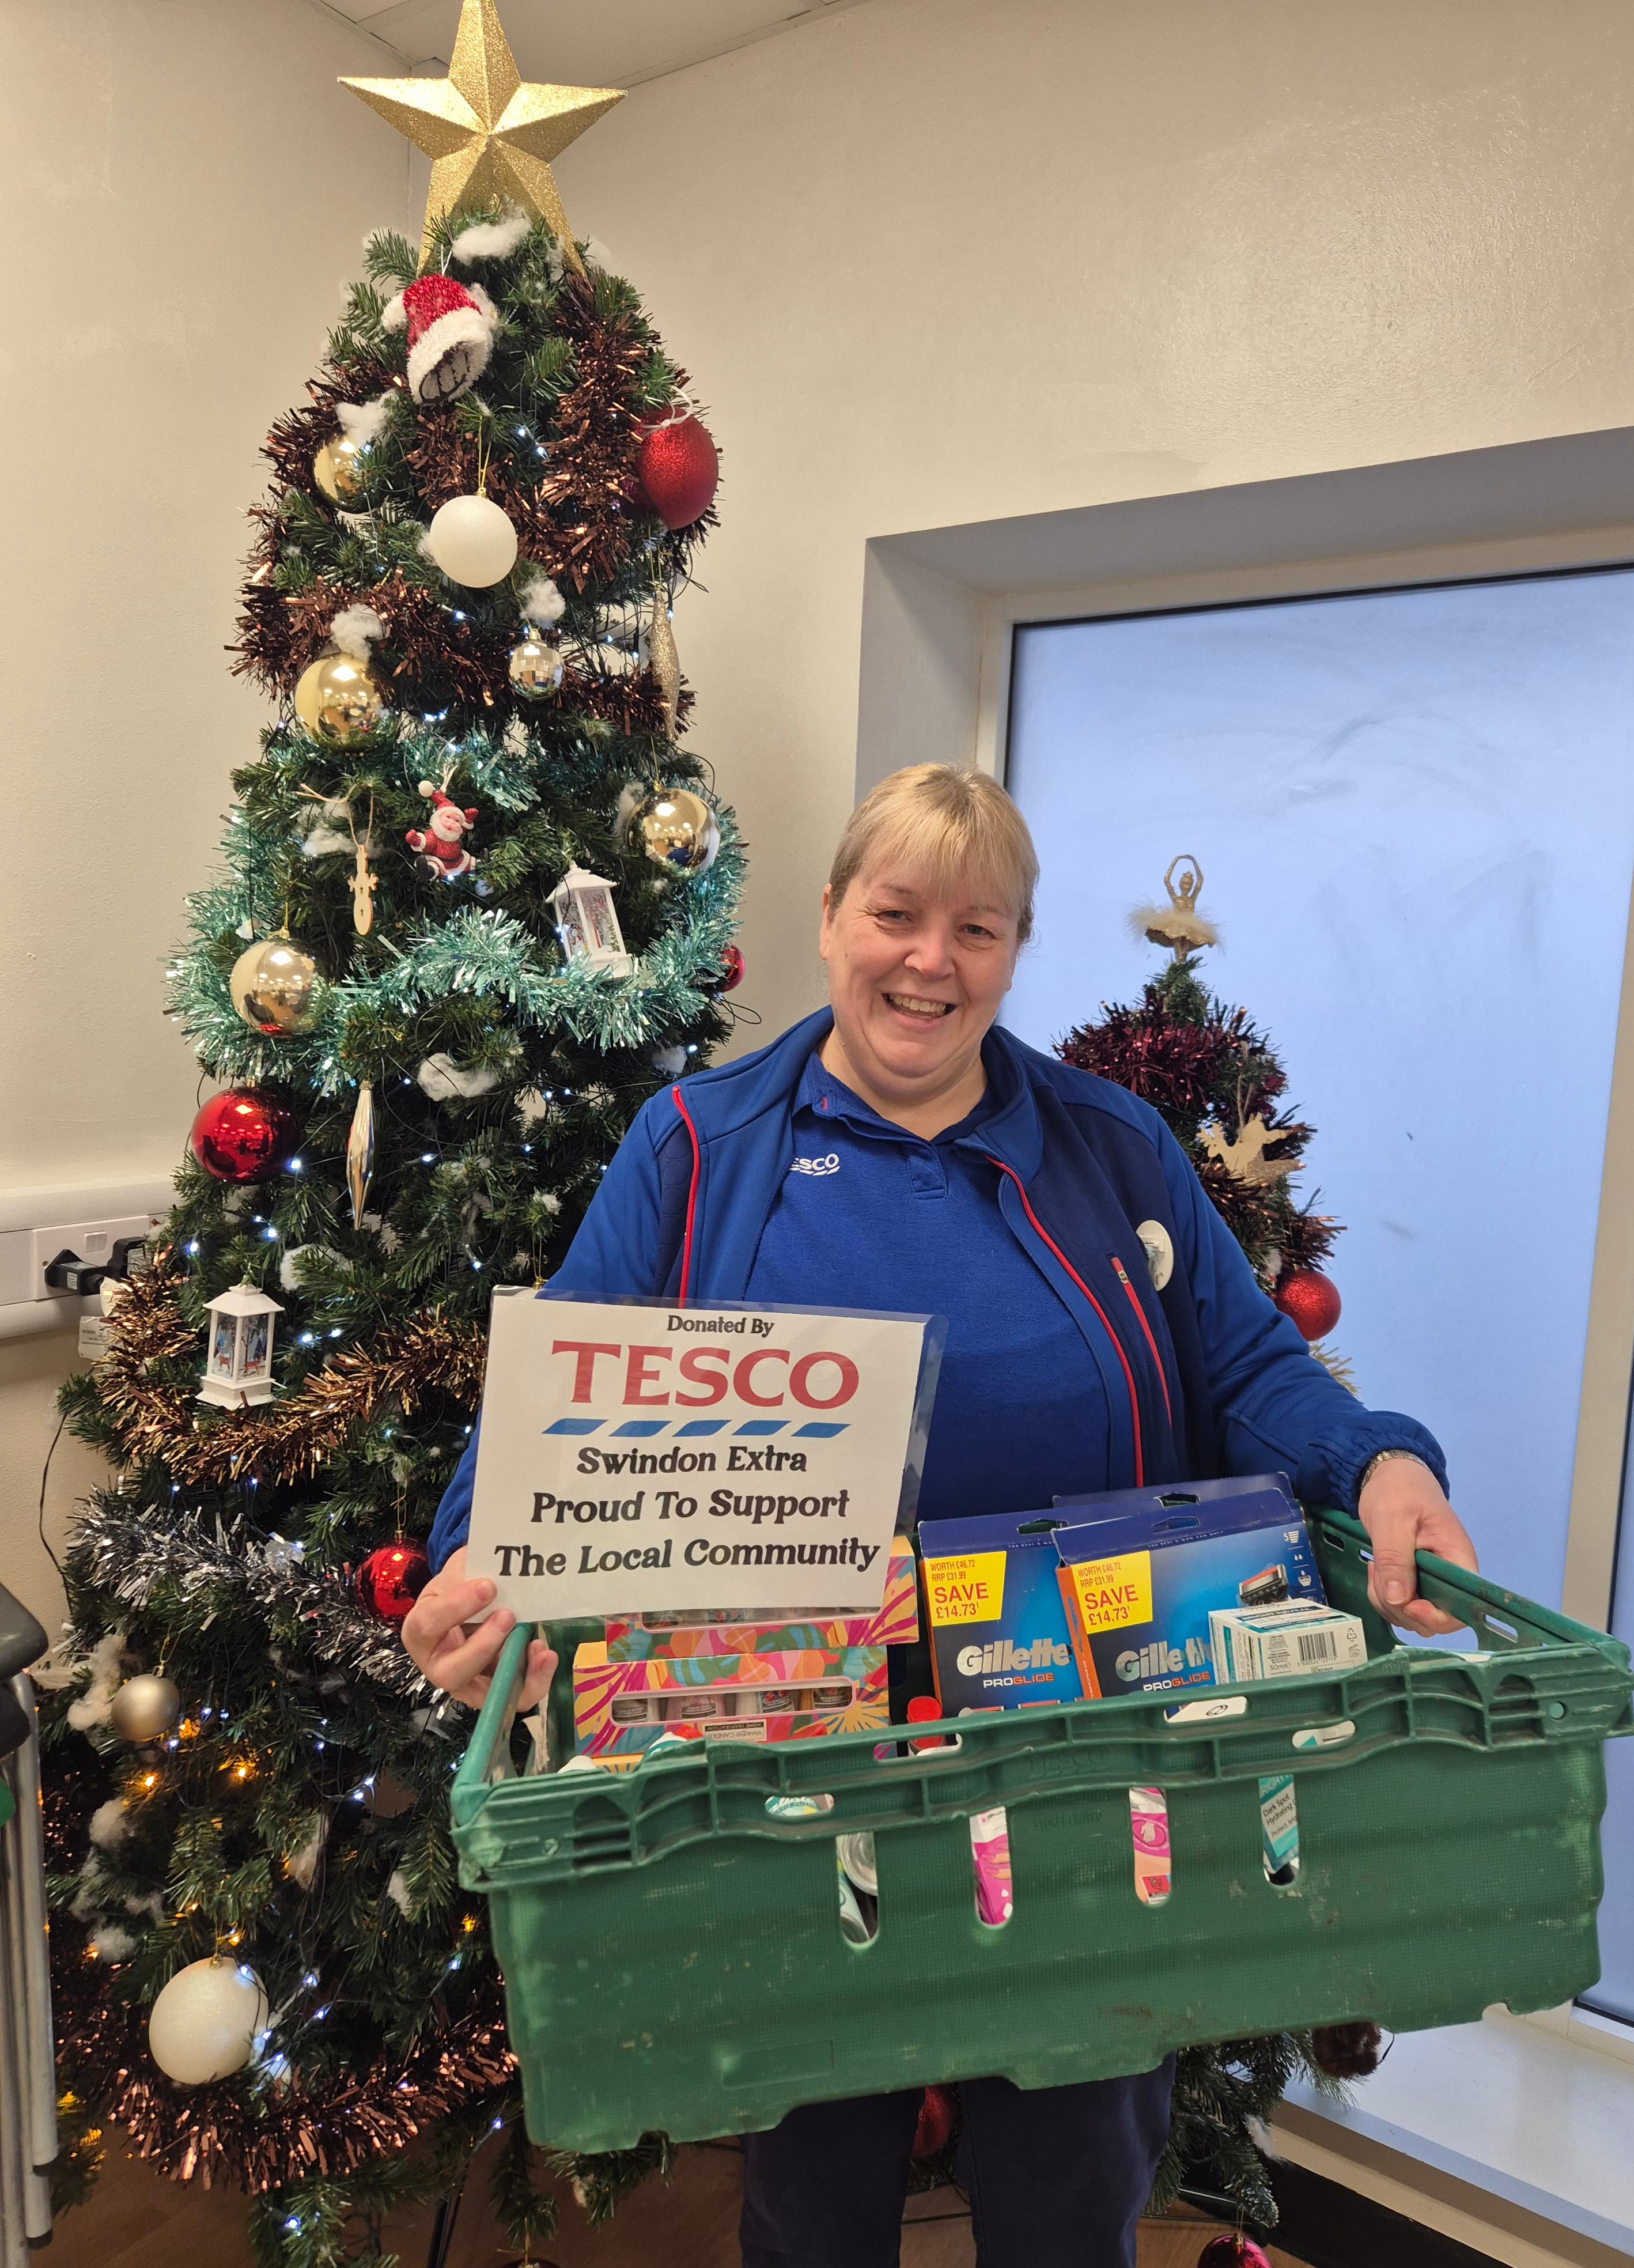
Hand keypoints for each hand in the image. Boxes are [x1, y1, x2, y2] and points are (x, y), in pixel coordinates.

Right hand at [402, 1546, 556, 1710]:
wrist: (470, 1597)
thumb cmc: (459, 1584)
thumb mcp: (458, 1571)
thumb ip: (471, 1571)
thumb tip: (500, 1569)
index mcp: (420, 1630)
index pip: (429, 1624)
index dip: (457, 1607)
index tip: (487, 1586)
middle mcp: (437, 1663)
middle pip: (451, 1672)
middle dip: (482, 1647)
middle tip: (507, 1616)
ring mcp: (465, 1682)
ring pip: (484, 1695)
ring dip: (512, 1670)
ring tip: (537, 1645)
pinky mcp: (493, 1689)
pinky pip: (513, 1696)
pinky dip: (533, 1680)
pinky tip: (546, 1655)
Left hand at [1356, 1458, 1477, 1637]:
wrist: (1391, 1475)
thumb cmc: (1398, 1491)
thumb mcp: (1393, 1520)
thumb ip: (1396, 1559)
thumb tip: (1399, 1601)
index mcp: (1458, 1560)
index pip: (1460, 1609)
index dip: (1433, 1616)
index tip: (1406, 1602)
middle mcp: (1451, 1577)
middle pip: (1433, 1620)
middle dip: (1401, 1608)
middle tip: (1379, 1573)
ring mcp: (1432, 1581)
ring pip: (1412, 1616)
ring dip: (1387, 1602)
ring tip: (1376, 1566)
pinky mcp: (1414, 1581)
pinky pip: (1400, 1605)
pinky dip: (1382, 1596)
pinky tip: (1376, 1569)